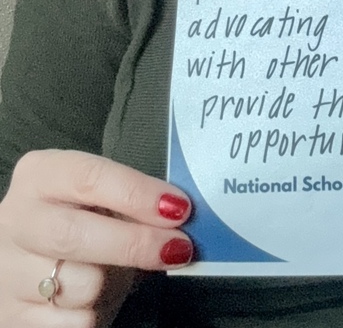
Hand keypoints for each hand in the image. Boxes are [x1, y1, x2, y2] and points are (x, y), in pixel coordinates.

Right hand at [0, 149, 191, 326]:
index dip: (138, 194)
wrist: (34, 263)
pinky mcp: (11, 317)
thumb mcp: (100, 200)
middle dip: (134, 243)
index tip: (178, 209)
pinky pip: (74, 322)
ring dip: (111, 284)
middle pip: (76, 234)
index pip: (90, 178)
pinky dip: (94, 314)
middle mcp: (17, 218)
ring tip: (111, 272)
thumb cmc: (81, 222)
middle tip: (178, 248)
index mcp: (41, 175)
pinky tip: (92, 299)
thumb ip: (133, 200)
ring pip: (78, 285)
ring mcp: (8, 270)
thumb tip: (180, 213)